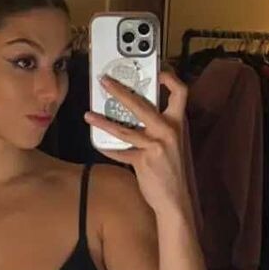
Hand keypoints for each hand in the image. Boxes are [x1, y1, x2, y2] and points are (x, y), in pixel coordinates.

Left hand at [85, 70, 193, 219]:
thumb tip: (140, 112)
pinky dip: (108, 149)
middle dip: (119, 90)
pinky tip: (99, 145)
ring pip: (123, 128)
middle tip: (104, 81)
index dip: (169, 76)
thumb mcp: (176, 143)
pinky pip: (120, 151)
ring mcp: (156, 145)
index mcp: (179, 123)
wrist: (177, 200)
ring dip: (102, 121)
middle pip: (141, 103)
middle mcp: (169, 130)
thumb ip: (162, 126)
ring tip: (88, 115)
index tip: (156, 69)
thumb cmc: (174, 171)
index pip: (180, 92)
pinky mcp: (143, 161)